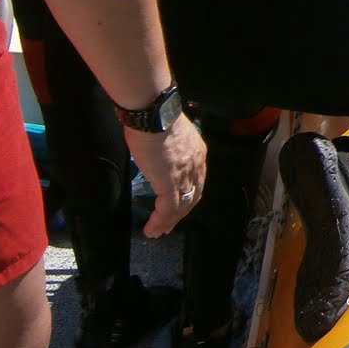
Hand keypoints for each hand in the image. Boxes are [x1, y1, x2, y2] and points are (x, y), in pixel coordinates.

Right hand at [126, 109, 205, 236]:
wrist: (154, 115)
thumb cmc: (156, 118)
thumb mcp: (170, 134)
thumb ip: (169, 147)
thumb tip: (158, 151)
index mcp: (197, 153)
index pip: (196, 181)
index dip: (188, 195)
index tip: (178, 206)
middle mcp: (196, 166)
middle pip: (192, 196)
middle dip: (180, 214)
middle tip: (168, 226)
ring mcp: (184, 176)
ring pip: (181, 206)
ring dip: (168, 222)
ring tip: (158, 232)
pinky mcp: (170, 183)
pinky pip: (167, 209)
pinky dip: (159, 221)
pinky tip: (151, 229)